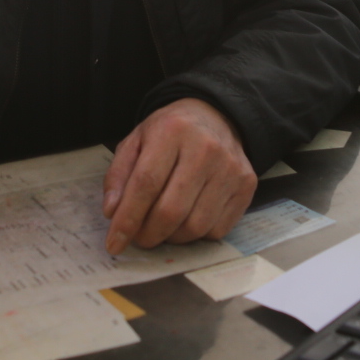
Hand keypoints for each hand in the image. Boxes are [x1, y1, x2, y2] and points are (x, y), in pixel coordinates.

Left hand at [102, 97, 256, 254]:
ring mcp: (230, 168)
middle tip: (139, 239)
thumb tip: (112, 212)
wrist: (216, 115)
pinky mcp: (247, 184)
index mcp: (172, 131)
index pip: (146, 184)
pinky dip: (197, 235)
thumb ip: (118, 175)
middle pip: (171, 210)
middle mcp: (206, 149)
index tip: (114, 243)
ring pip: (195, 226)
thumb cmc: (170, 132)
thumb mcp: (136, 141)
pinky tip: (187, 220)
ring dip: (172, 238)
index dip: (128, 219)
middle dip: (148, 234)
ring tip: (162, 228)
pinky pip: (217, 229)